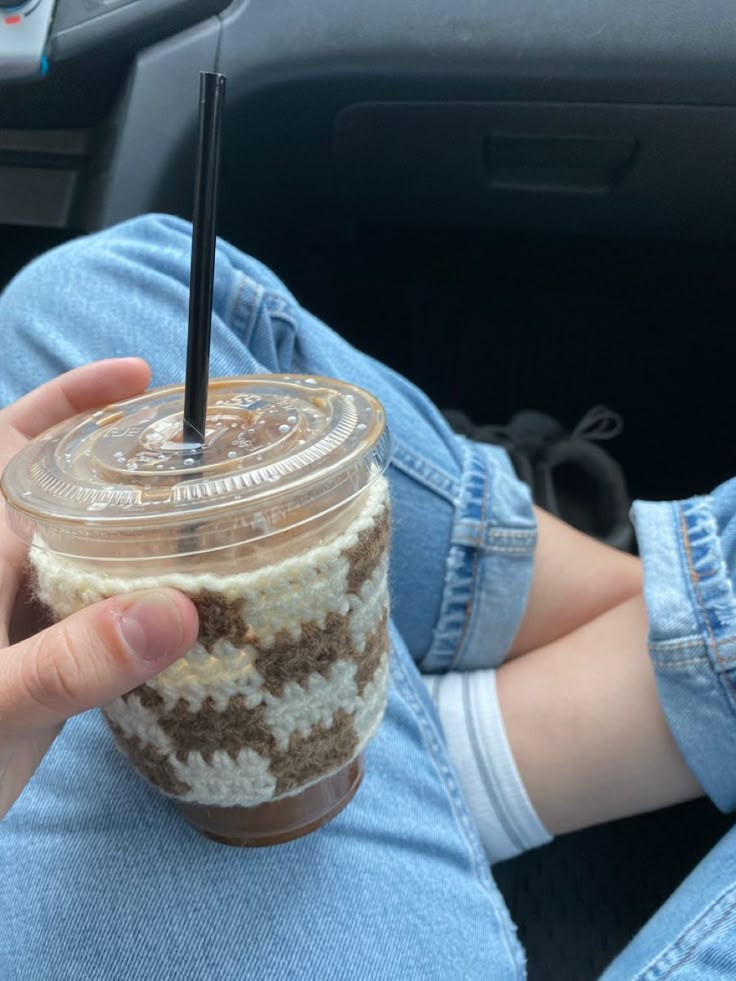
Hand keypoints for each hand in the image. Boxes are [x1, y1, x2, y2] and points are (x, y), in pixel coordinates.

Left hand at [0, 359, 198, 818]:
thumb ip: (74, 659)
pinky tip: (196, 592)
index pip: (23, 448)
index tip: (137, 376)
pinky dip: (151, 590)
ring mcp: (30, 613)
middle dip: (128, 454)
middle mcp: (9, 567)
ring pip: (95, 544)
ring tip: (220, 504)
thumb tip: (179, 611)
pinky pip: (109, 603)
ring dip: (148, 521)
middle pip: (68, 486)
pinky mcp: (54, 656)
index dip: (73, 403)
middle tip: (208, 447)